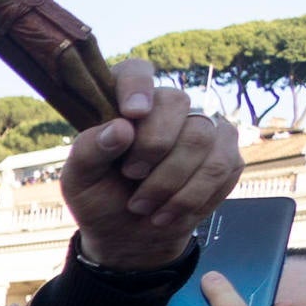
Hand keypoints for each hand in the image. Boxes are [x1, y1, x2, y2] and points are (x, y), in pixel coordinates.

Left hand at [59, 58, 239, 272]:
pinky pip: (223, 165)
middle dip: (154, 147)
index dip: (138, 86)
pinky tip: (168, 212)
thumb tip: (121, 127)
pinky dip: (192, 197)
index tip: (132, 112)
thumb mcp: (79, 181)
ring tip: (143, 205)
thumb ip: (89, 151)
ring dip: (170, 180)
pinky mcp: (226, 154)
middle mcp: (166, 109)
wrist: (130, 236)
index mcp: (123, 104)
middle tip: (132, 177)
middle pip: (177, 103)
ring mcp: (201, 128)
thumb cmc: (99, 199)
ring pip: (202, 137)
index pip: (136, 70)